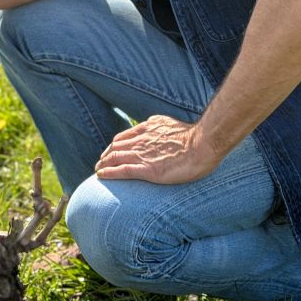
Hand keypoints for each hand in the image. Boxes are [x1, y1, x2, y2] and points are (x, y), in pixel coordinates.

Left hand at [94, 115, 220, 183]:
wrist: (203, 145)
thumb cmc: (194, 138)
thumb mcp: (170, 124)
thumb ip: (158, 126)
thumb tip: (153, 125)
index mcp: (147, 128)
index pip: (123, 137)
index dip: (114, 146)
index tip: (110, 152)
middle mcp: (141, 140)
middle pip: (115, 147)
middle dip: (105, 155)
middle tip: (100, 163)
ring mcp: (143, 154)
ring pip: (115, 158)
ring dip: (103, 164)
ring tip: (98, 170)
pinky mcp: (147, 169)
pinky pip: (122, 170)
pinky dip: (109, 173)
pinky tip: (101, 176)